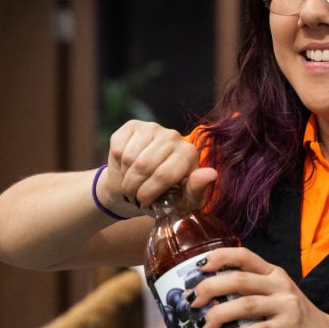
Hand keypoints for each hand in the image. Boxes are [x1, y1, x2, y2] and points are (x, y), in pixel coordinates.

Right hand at [101, 120, 216, 214]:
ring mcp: (153, 128)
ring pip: (129, 158)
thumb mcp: (183, 202)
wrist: (140, 186)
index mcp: (189, 154)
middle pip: (144, 166)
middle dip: (134, 187)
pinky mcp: (133, 125)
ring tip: (131, 183)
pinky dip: (118, 164)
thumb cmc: (166, 196)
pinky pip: (119, 148)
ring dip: (125, 177)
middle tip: (134, 195)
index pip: (163, 175)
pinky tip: (126, 167)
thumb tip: (211, 174)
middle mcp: (174, 136)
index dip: (149, 193)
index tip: (145, 202)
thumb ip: (197, 190)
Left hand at [187, 247, 328, 327]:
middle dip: (209, 289)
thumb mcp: (274, 297)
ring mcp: (286, 305)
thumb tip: (207, 301)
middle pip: (238, 279)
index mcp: (273, 273)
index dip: (219, 257)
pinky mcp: (290, 327)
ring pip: (245, 304)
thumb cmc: (293, 319)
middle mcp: (279, 284)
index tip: (198, 268)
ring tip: (202, 325)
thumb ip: (250, 294)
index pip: (244, 255)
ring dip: (218, 314)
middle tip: (192, 302)